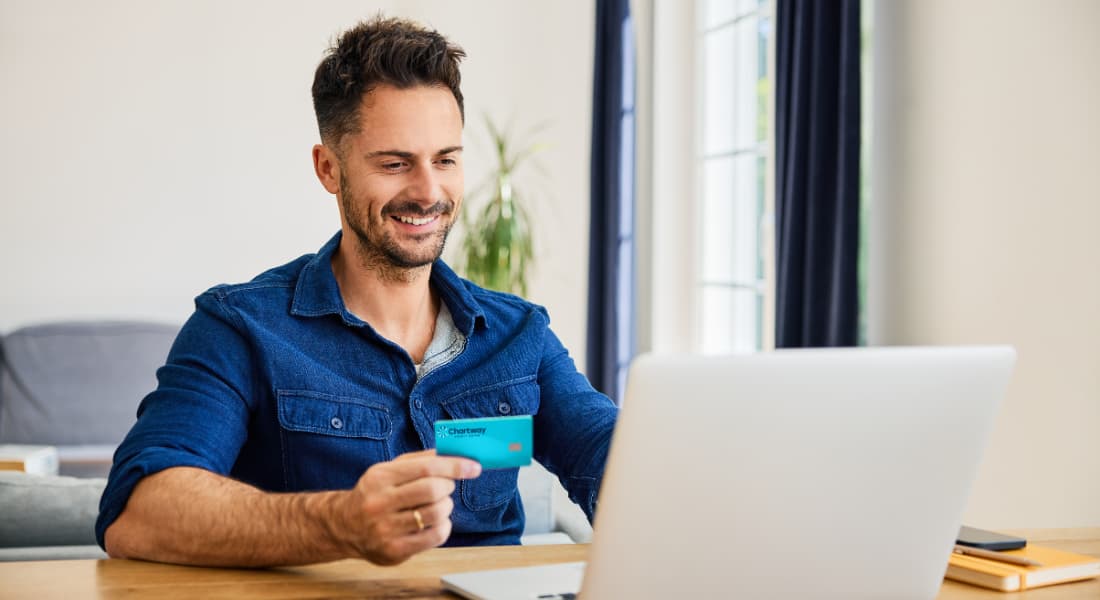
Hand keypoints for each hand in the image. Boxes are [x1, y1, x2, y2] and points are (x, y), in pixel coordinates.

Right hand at [330, 449, 480, 564]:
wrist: (344, 525)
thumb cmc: (375, 492)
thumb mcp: (389, 470)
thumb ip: (420, 460)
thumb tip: (454, 453)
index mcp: (379, 477)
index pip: (426, 468)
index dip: (454, 466)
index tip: (474, 467)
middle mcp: (379, 503)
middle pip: (432, 491)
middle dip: (448, 487)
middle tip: (447, 486)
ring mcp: (385, 529)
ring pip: (436, 514)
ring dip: (446, 506)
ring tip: (439, 504)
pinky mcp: (394, 551)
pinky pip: (435, 537)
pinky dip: (444, 526)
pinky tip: (435, 522)